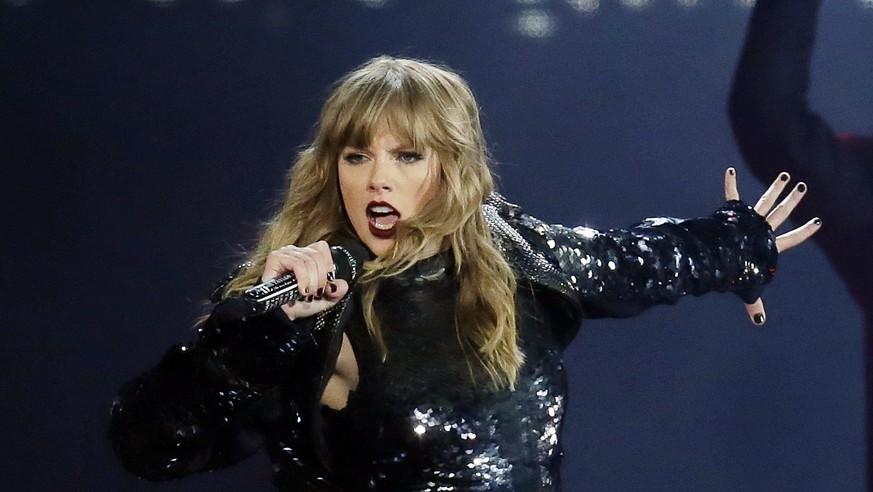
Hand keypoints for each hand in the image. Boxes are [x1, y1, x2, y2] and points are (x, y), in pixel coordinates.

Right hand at [261, 241, 349, 319]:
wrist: (282, 316)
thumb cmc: (299, 305)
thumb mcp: (324, 299)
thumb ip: (336, 291)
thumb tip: (342, 284)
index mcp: (307, 255)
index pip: (322, 248)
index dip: (327, 265)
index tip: (324, 283)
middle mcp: (296, 251)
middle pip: (317, 255)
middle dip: (321, 278)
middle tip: (316, 293)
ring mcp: (285, 253)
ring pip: (309, 260)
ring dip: (312, 281)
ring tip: (307, 294)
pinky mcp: (276, 258)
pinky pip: (297, 264)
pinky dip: (303, 278)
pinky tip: (301, 289)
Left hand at [723, 167, 820, 324]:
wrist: (722, 257)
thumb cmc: (737, 274)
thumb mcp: (749, 289)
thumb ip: (754, 304)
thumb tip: (759, 323)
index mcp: (769, 244)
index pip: (792, 239)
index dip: (804, 232)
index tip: (817, 223)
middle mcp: (762, 229)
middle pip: (781, 213)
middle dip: (793, 201)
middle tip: (802, 187)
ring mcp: (749, 218)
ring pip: (766, 201)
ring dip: (775, 187)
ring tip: (785, 175)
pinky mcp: (733, 212)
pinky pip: (731, 195)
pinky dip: (730, 183)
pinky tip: (729, 170)